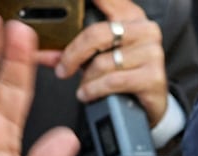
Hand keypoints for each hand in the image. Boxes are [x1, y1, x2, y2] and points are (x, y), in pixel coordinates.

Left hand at [39, 0, 167, 126]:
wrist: (149, 103)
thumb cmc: (123, 74)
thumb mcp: (99, 55)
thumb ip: (74, 49)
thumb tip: (45, 54)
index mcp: (130, 16)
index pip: (108, 0)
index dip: (92, 0)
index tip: (73, 0)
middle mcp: (144, 29)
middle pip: (97, 34)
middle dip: (73, 54)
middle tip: (62, 69)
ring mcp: (151, 52)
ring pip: (103, 62)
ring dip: (86, 79)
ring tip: (84, 87)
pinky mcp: (153, 76)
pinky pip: (113, 81)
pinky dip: (95, 90)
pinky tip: (88, 94)